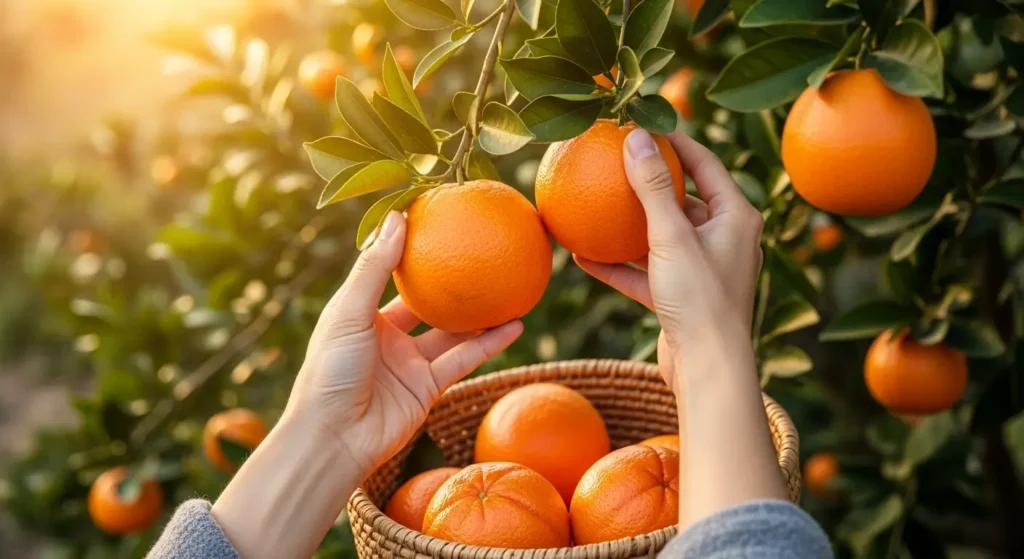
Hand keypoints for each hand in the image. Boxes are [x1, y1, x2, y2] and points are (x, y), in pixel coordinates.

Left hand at [286, 211, 522, 476]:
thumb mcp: (348, 312)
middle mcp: (387, 337)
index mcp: (362, 315)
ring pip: (453, 332)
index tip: (439, 223)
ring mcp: (409, 363)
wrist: (334, 440)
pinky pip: (465, 359)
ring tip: (511, 286)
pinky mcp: (428, 388)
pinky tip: (516, 324)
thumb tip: (398, 216)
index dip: (412, 251)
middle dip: (452, 282)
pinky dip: (490, 343)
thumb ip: (375, 267)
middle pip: (426, 303)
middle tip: (482, 252)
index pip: (390, 276)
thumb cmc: (329, 372)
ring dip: (481, 312)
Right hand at [576, 128, 786, 523]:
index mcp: (735, 217)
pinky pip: (646, 272)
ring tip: (593, 208)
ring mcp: (701, 269)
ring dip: (627, 226)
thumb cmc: (699, 298)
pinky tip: (582, 257)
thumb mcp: (671, 235)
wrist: (708, 369)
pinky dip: (619, 265)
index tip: (641, 125)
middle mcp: (723, 239)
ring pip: (659, 237)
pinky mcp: (680, 297)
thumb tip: (634, 135)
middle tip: (613, 161)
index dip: (674, 142)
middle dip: (646, 184)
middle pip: (682, 200)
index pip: (705, 164)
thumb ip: (651, 186)